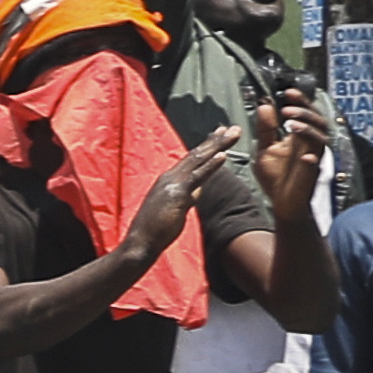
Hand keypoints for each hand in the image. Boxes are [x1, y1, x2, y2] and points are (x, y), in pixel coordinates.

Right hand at [124, 127, 242, 266]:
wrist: (140, 244)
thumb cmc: (155, 230)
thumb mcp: (174, 209)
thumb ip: (186, 196)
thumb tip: (199, 189)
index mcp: (169, 180)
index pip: (191, 159)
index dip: (207, 146)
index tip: (220, 134)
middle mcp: (170, 177)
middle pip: (197, 155)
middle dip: (216, 140)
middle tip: (233, 128)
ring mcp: (172, 184)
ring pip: (198, 160)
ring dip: (217, 146)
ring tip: (232, 134)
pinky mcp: (177, 194)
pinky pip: (197, 177)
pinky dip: (210, 165)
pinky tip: (222, 156)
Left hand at [249, 90, 334, 223]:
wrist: (281, 203)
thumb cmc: (275, 176)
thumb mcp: (265, 148)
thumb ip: (265, 129)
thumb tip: (265, 105)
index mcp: (300, 136)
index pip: (306, 113)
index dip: (300, 101)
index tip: (288, 92)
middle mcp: (310, 143)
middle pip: (318, 120)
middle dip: (304, 111)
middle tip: (286, 109)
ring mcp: (314, 157)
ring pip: (321, 138)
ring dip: (307, 129)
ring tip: (289, 124)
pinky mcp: (312, 173)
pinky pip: (316, 163)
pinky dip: (311, 157)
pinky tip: (304, 156)